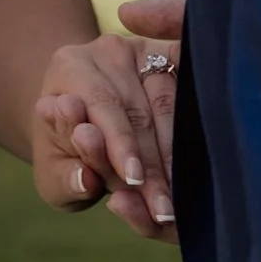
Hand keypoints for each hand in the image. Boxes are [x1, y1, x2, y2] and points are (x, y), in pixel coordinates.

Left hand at [30, 0, 187, 241]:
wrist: (85, 127)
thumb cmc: (67, 154)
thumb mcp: (54, 174)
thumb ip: (65, 178)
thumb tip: (84, 177)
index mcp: (69, 66)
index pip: (100, 104)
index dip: (118, 145)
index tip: (133, 181)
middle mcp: (108, 51)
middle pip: (137, 110)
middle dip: (151, 165)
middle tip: (163, 210)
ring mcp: (147, 52)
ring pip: (169, 105)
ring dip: (176, 156)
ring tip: (179, 199)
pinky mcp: (175, 58)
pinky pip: (191, 90)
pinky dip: (198, 123)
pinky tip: (205, 156)